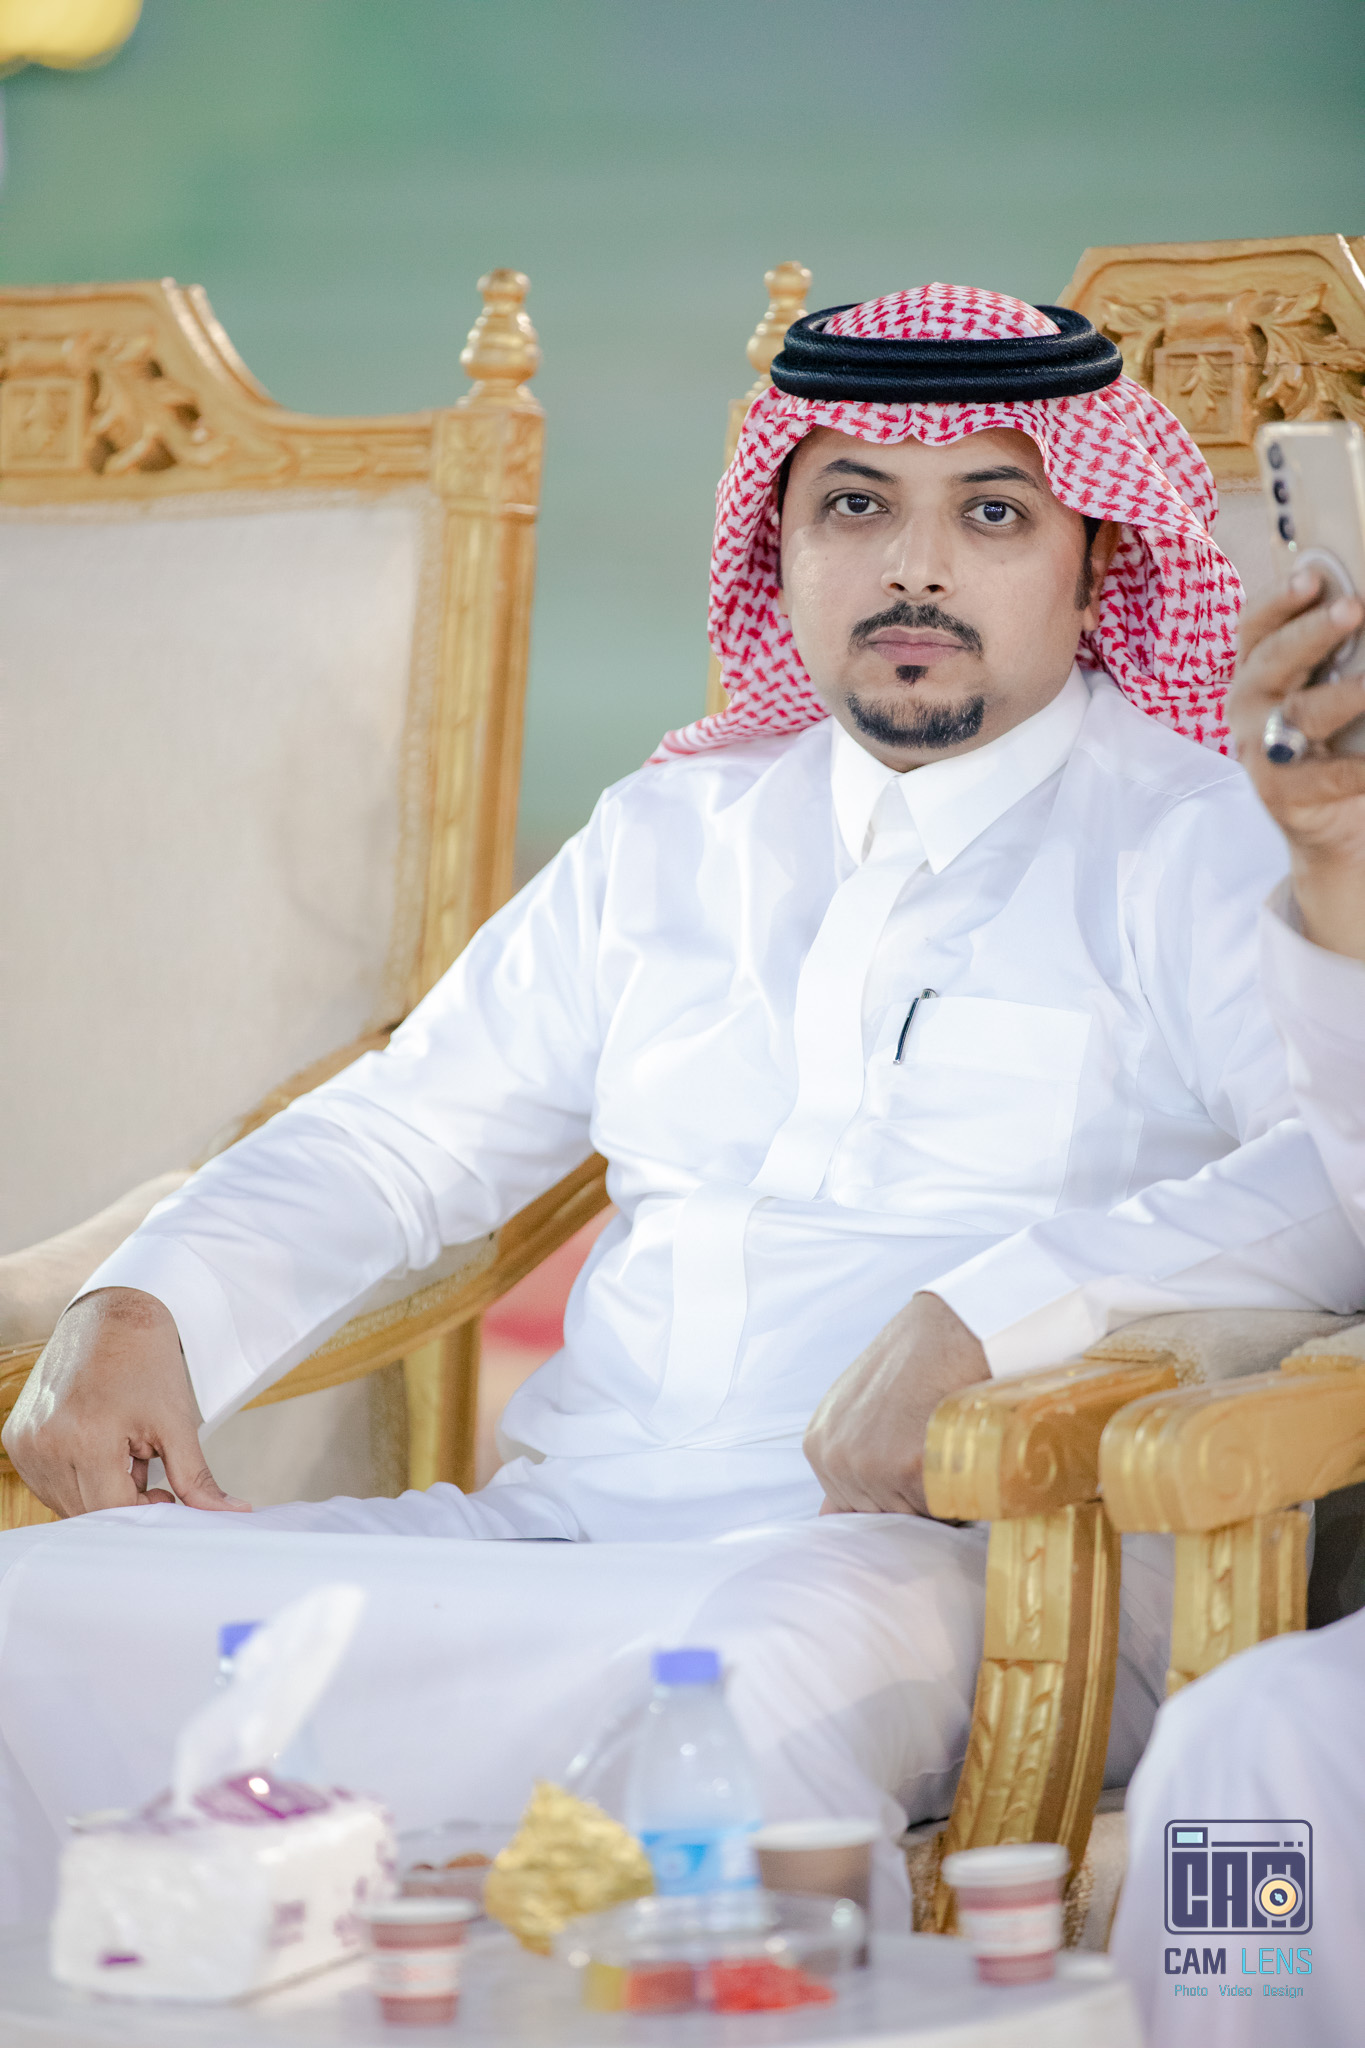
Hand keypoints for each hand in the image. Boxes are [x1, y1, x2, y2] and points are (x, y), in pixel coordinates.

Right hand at [1, 1288, 248, 1517]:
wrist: (111, 1317)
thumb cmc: (147, 1364)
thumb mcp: (176, 1422)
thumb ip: (195, 1477)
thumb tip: (231, 1513)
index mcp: (85, 1439)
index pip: (114, 1510)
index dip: (145, 1509)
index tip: (164, 1491)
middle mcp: (45, 1444)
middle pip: (88, 1511)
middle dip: (123, 1499)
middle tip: (144, 1463)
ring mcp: (25, 1443)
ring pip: (65, 1500)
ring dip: (97, 1489)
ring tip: (119, 1450)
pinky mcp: (15, 1439)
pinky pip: (47, 1482)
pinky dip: (76, 1476)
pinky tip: (94, 1445)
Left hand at [803, 1290, 989, 1515]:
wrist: (949, 1327)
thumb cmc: (914, 1365)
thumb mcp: (856, 1408)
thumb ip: (844, 1459)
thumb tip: (828, 1518)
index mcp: (818, 1446)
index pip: (852, 1509)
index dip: (892, 1495)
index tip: (914, 1469)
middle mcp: (834, 1458)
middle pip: (883, 1516)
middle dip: (914, 1498)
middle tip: (937, 1453)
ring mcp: (868, 1463)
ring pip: (914, 1515)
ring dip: (938, 1495)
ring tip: (949, 1448)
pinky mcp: (907, 1465)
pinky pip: (940, 1505)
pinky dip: (958, 1487)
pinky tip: (959, 1447)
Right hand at [1230, 570, 1364, 959]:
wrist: (1331, 823)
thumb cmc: (1335, 740)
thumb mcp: (1331, 687)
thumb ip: (1341, 654)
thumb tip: (1363, 614)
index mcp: (1257, 669)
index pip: (1256, 625)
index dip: (1279, 600)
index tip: (1311, 576)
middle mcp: (1249, 704)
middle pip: (1273, 658)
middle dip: (1312, 633)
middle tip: (1354, 610)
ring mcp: (1260, 748)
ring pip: (1300, 713)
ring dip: (1343, 695)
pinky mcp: (1278, 791)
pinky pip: (1326, 774)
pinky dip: (1360, 765)